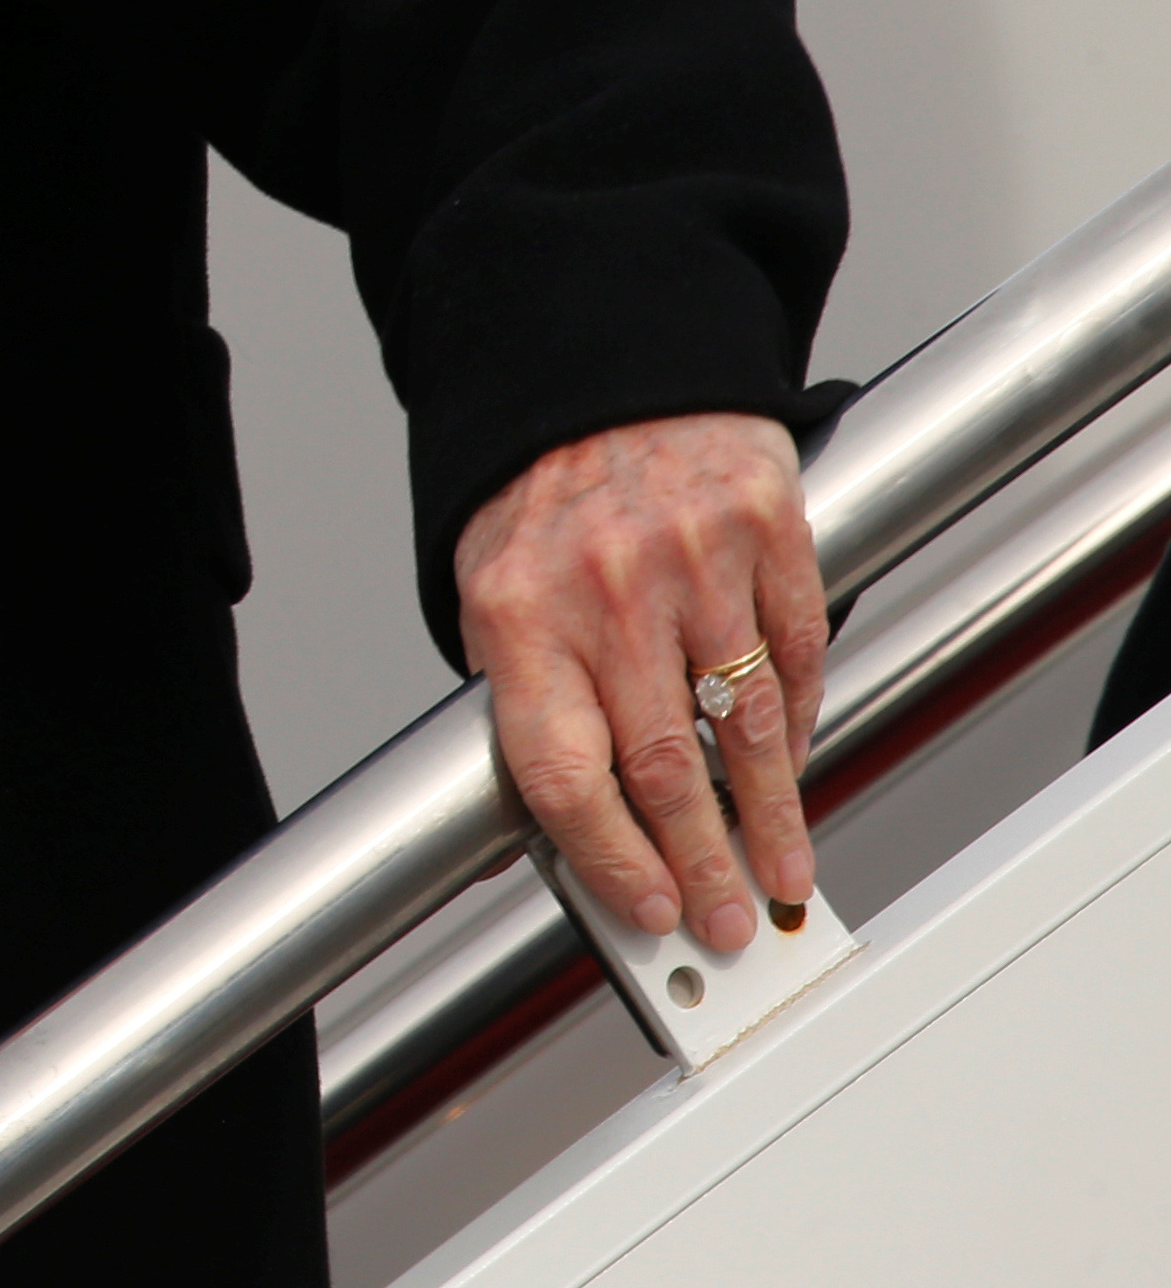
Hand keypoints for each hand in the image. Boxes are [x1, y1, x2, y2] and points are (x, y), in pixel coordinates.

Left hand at [451, 412, 830, 955]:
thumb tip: (550, 823)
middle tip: (731, 923)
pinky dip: (798, 720)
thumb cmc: (537, 493)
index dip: (610, 857)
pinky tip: (792, 761)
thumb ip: (524, 692)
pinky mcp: (763, 525)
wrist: (588, 364)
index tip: (650, 909)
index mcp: (517, 612)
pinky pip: (794, 653)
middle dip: (704, 864)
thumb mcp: (490, 588)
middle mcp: (603, 591)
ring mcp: (689, 559)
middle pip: (662, 768)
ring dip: (773, 816)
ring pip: (744, 724)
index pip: (562, 771)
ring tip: (784, 871)